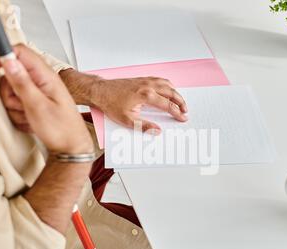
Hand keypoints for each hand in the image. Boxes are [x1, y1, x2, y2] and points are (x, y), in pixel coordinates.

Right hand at [0, 45, 92, 153]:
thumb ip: (22, 82)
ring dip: (15, 107)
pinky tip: (31, 121)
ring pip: (12, 92)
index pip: (20, 52)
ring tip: (29, 117)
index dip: (3, 56)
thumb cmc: (60, 129)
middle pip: (11, 75)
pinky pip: (17, 104)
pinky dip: (20, 114)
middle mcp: (42, 81)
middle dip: (9, 93)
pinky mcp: (35, 103)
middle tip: (22, 106)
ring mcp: (38, 92)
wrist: (70, 148)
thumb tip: (8, 60)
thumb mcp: (37, 106)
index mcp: (46, 76)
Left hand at [60, 69, 187, 133]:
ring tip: (179, 101)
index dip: (177, 112)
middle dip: (180, 101)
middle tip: (185, 110)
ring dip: (175, 92)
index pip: (167, 105)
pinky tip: (168, 90)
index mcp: (146, 96)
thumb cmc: (111, 104)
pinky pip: (160, 80)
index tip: (183, 118)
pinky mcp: (142, 79)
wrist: (101, 91)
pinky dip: (167, 85)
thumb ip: (144, 126)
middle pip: (171, 92)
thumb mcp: (127, 120)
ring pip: (167, 84)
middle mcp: (148, 86)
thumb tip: (157, 131)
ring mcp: (145, 81)